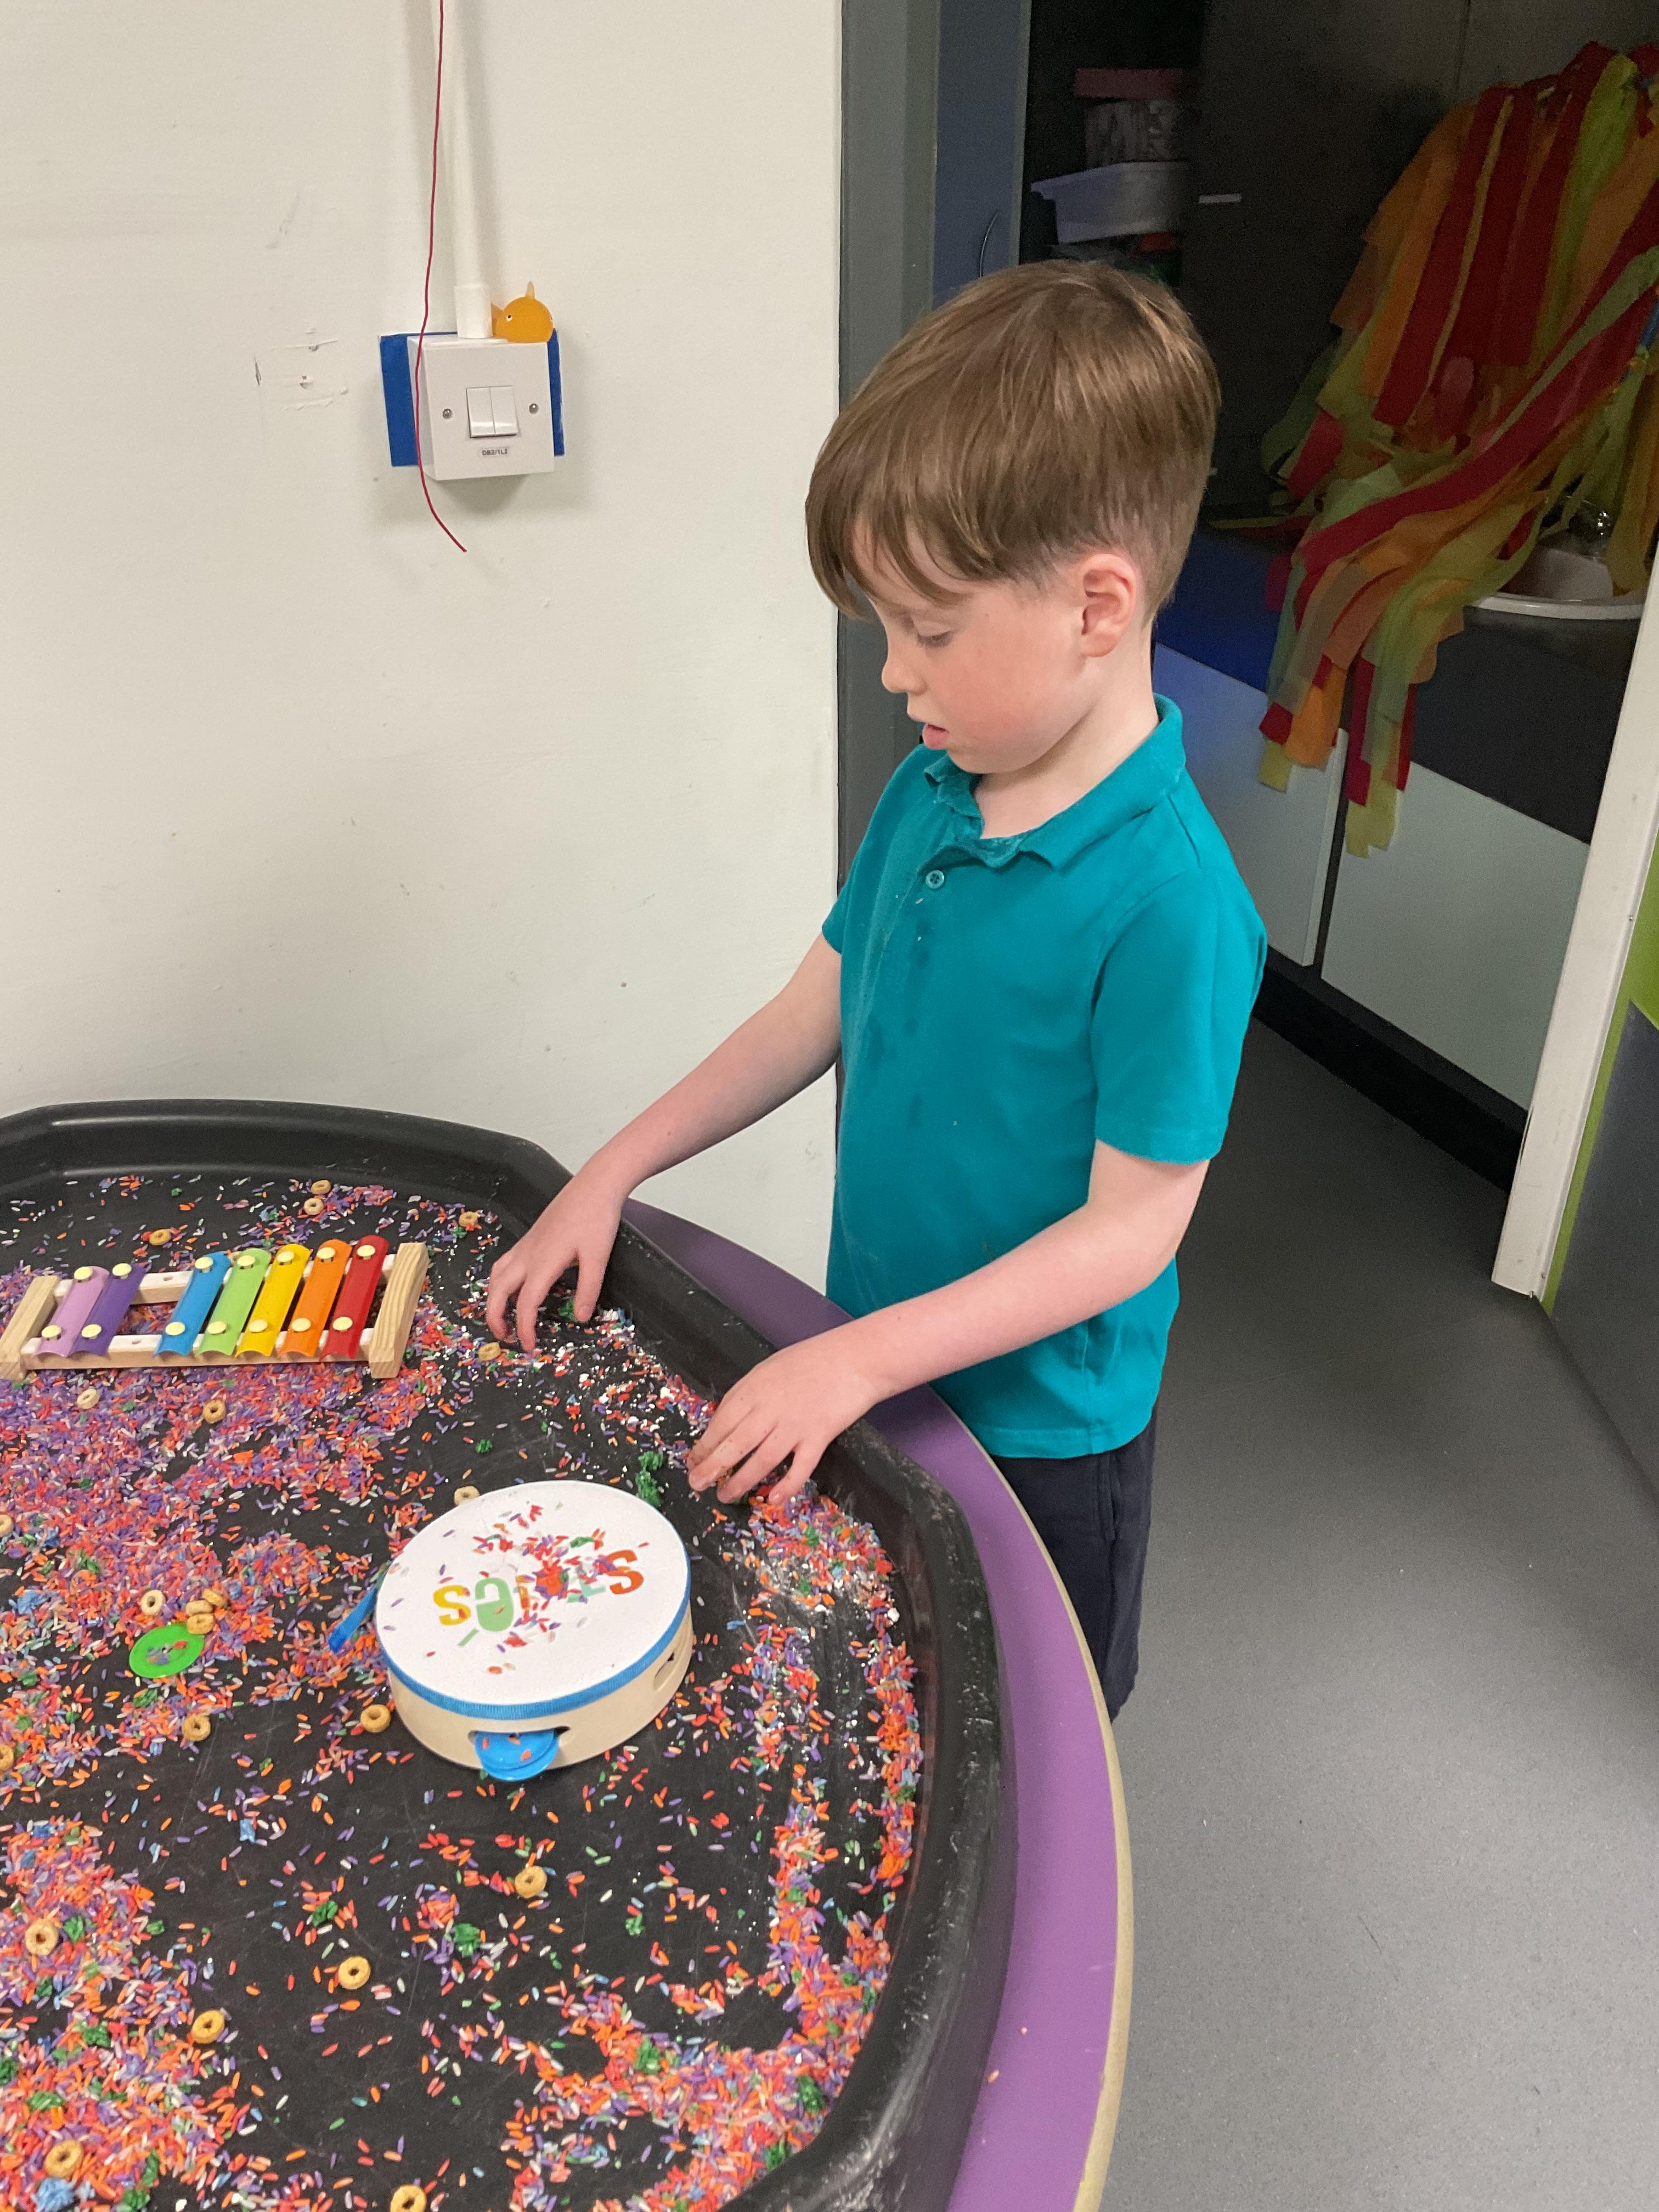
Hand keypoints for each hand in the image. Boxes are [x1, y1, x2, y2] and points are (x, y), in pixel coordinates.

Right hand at [485, 1164, 626, 1348]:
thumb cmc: (597, 1218)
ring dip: (493, 1298)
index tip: (528, 1346)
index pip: (525, 1303)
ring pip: (497, 1275)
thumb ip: (588, 1289)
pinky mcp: (529, 1238)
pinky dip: (500, 1281)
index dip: (524, 1328)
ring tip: (502, 1316)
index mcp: (543, 1263)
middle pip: (498, 1291)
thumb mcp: (598, 1257)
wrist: (594, 1185)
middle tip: (505, 1338)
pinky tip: (512, 1286)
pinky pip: (504, 1263)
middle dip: (495, 1317)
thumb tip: (580, 1318)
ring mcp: (526, 1245)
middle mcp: (528, 1255)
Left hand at [686, 1328, 881, 1506]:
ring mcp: (796, 1424)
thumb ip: (749, 1394)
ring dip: (741, 1481)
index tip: (693, 1460)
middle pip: (734, 1444)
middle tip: (697, 1484)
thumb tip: (727, 1420)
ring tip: (725, 1495)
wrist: (855, 1357)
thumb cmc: (813, 1358)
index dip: (704, 1445)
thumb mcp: (770, 1368)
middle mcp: (771, 1407)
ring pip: (761, 1459)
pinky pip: (800, 1467)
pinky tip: (773, 1500)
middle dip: (711, 1467)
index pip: (721, 1421)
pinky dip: (787, 1486)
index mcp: (755, 1388)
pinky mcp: (820, 1436)